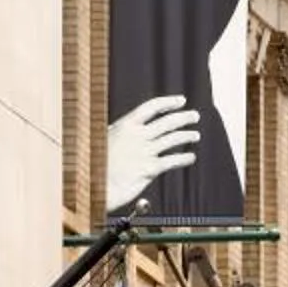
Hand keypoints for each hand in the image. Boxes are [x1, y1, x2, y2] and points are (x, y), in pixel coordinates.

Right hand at [105, 95, 200, 209]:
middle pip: (167, 122)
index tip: (181, 101)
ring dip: (187, 135)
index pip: (152, 107)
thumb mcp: (103, 140)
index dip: (169, 102)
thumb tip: (128, 127)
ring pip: (172, 139)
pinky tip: (190, 158)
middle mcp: (137, 136)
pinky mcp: (149, 169)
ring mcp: (145, 152)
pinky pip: (172, 161)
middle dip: (184, 117)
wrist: (93, 185)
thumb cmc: (94, 165)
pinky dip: (184, 158)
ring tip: (195, 135)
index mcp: (125, 125)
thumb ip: (120, 134)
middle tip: (194, 116)